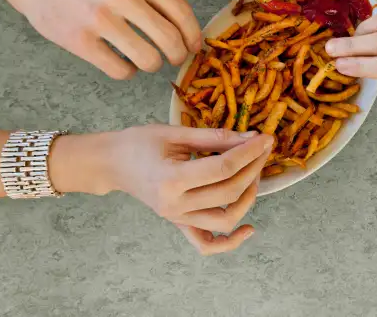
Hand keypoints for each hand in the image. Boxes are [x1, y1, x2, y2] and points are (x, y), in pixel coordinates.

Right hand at [2, 0, 200, 79]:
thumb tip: (185, 27)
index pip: (181, 12)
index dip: (193, 35)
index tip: (194, 46)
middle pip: (170, 40)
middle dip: (178, 55)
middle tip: (173, 59)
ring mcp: (99, 18)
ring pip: (148, 60)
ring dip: (152, 65)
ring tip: (144, 60)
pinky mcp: (79, 40)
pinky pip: (120, 70)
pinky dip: (127, 72)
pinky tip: (121, 63)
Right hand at [89, 125, 273, 255]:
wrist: (112, 163)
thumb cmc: (139, 143)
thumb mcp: (176, 132)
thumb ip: (215, 137)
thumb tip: (251, 138)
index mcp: (172, 179)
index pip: (223, 168)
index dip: (249, 153)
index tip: (265, 139)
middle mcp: (175, 205)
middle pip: (229, 192)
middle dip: (253, 168)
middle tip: (263, 148)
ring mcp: (177, 219)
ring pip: (225, 219)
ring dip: (248, 197)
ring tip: (254, 173)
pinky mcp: (179, 224)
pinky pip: (207, 244)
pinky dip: (230, 242)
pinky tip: (249, 228)